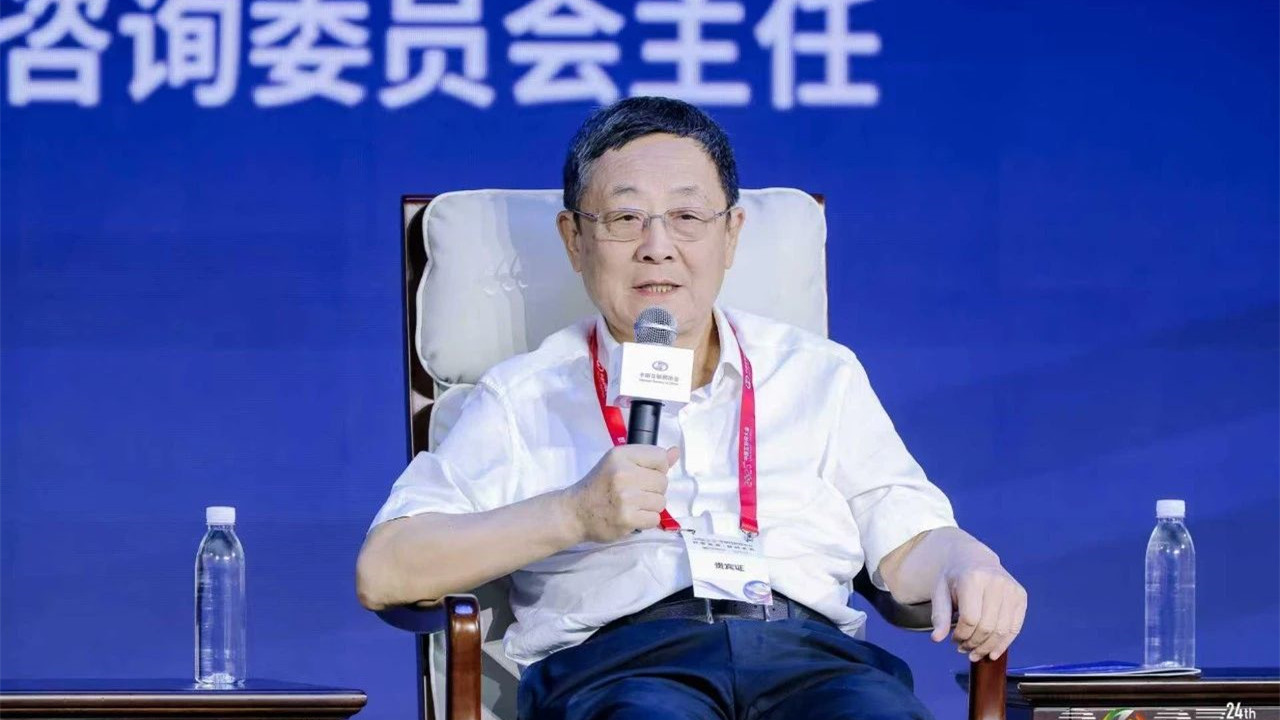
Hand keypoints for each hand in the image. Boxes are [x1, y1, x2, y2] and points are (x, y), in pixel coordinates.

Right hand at [560, 445, 678, 542]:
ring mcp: (626, 497)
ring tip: (632, 505)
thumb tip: (675, 452)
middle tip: (634, 493)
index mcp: (621, 455)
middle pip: (663, 482)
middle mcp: (623, 473)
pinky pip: (654, 518)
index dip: (656, 469)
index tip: (642, 475)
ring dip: (650, 506)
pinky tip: (632, 516)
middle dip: (653, 490)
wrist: (575, 512)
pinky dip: (646, 520)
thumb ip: (648, 458)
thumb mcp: (619, 463)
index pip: (660, 457)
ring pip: (661, 502)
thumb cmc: (599, 486)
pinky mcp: (627, 518)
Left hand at [930, 554, 1026, 661]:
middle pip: (987, 626)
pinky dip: (1004, 643)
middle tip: (963, 649)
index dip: (961, 635)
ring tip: (975, 653)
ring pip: (1002, 630)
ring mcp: (1011, 588)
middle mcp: (996, 581)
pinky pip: (1015, 627)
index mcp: (973, 577)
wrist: (973, 558)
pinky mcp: (1021, 596)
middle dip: (974, 643)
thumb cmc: (954, 578)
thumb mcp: (940, 592)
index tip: (953, 640)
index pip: (970, 619)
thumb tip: (936, 639)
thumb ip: (939, 615)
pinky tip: (993, 653)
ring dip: (988, 647)